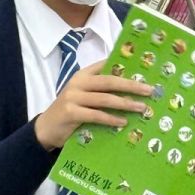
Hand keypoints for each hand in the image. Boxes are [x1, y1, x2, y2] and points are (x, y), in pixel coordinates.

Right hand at [34, 61, 153, 150]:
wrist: (46, 128)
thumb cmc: (70, 111)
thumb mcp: (84, 96)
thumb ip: (100, 90)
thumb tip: (131, 90)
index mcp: (83, 74)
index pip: (106, 65)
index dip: (125, 65)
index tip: (144, 68)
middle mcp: (78, 82)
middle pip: (109, 81)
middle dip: (131, 85)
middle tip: (149, 90)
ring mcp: (73, 97)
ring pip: (105, 98)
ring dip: (126, 103)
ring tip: (141, 108)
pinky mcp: (71, 112)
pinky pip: (96, 115)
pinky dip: (111, 118)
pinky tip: (123, 122)